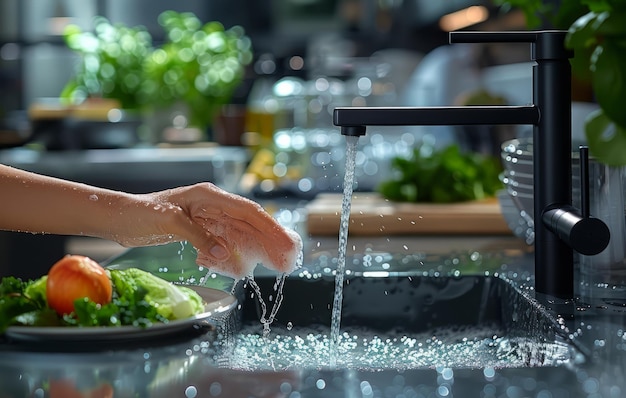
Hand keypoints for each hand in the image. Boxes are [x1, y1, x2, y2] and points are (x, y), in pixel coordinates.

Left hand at [110, 183, 301, 278]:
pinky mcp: (201, 230)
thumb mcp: (169, 222)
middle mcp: (213, 205)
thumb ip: (199, 236)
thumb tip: (223, 254)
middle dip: (270, 239)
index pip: (247, 211)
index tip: (284, 241)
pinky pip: (226, 242)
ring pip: (241, 233)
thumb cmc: (140, 213)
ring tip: (276, 263)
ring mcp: (208, 218)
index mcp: (209, 196)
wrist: (119, 217)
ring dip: (258, 248)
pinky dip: (236, 254)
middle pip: (249, 222)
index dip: (268, 226)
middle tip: (289, 257)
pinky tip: (244, 266)